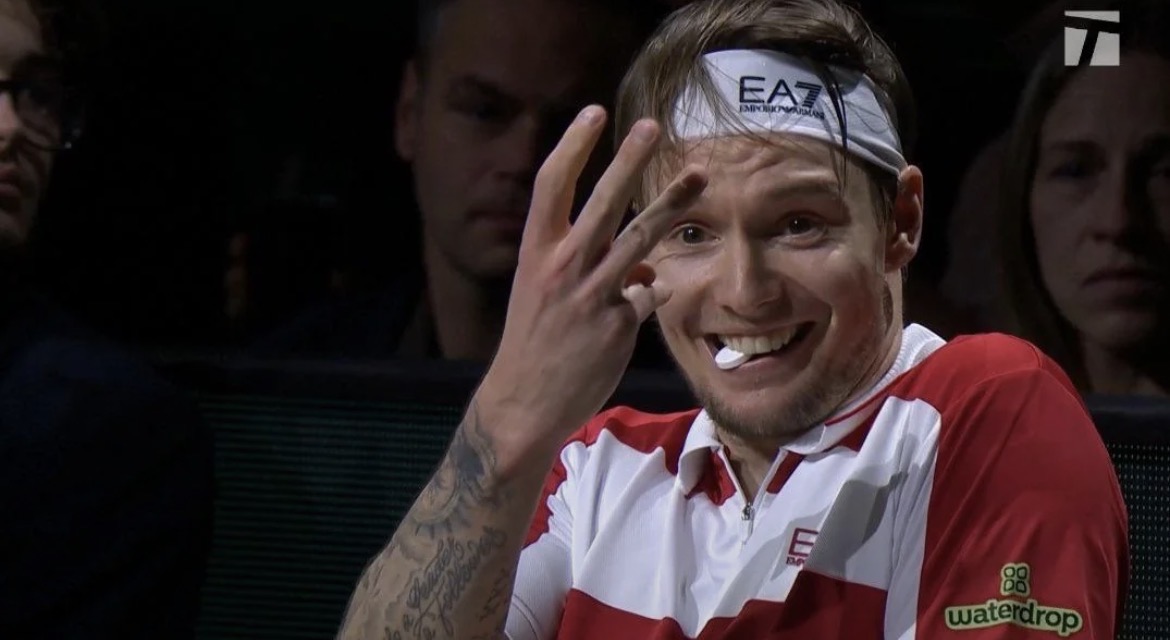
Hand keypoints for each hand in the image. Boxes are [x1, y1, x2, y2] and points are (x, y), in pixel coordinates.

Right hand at [476, 105, 706, 446]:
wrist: (524, 403)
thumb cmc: (534, 344)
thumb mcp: (544, 295)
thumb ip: (589, 271)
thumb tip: (644, 268)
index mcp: (535, 252)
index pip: (551, 185)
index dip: (571, 146)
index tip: (592, 113)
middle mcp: (562, 266)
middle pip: (602, 200)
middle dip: (629, 159)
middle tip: (652, 126)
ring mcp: (592, 294)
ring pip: (640, 238)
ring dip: (672, 204)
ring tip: (699, 178)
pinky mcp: (618, 325)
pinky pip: (648, 294)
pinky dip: (649, 296)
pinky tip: (631, 315)